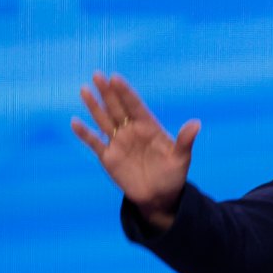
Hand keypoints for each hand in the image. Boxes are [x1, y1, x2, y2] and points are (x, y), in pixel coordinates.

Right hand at [72, 72, 198, 230]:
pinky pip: (94, 142)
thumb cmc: (173, 175)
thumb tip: (197, 123)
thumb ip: (185, 141)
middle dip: (107, 92)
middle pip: (117, 108)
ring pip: (104, 120)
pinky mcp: (108, 157)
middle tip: (97, 75)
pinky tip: (75, 122)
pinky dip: (85, 133)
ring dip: (94, 106)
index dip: (125, 92)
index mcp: (149, 127)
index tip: (115, 78)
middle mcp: (132, 131)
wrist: (159, 197)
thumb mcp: (181, 158)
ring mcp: (118, 142)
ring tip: (85, 90)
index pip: (135, 106)